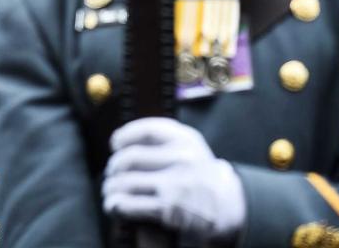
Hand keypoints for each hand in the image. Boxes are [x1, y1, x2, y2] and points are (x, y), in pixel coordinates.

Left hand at [102, 118, 244, 239]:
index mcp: (186, 139)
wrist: (228, 207)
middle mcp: (181, 158)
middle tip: (111, 173)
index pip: (146, 130)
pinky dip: (116, 205)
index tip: (115, 143)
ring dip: (111, 188)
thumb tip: (124, 140)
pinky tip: (114, 205)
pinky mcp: (168, 208)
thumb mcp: (191, 148)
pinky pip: (131, 203)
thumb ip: (164, 140)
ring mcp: (175, 184)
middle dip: (114, 167)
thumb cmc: (201, 176)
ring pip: (126, 182)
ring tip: (110, 191)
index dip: (125, 135)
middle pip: (130, 157)